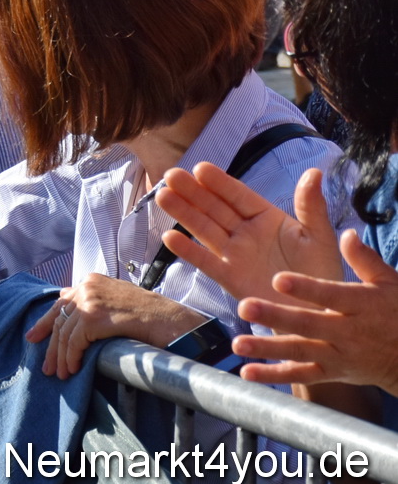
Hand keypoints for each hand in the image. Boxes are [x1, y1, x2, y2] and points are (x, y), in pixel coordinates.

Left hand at [26, 274, 209, 378]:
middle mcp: (88, 286)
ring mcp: (90, 299)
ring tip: (60, 374)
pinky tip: (73, 370)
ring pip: (64, 332)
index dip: (46, 322)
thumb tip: (70, 312)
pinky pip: (74, 341)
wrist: (176, 322)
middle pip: (59, 318)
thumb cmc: (153, 317)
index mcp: (92, 281)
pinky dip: (71, 357)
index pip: (61, 302)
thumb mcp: (119, 303)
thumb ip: (96, 304)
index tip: (33, 338)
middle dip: (51, 344)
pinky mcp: (95, 316)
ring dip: (60, 356)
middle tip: (47, 366)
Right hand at [155, 166, 345, 306]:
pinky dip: (188, 251)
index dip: (220, 183)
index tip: (200, 168)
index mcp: (267, 218)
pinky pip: (206, 262)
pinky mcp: (229, 278)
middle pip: (214, 208)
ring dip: (183, 213)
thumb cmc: (321, 273)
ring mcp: (234, 254)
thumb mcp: (320, 237)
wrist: (318, 314)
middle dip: (192, 192)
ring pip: (204, 229)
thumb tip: (314, 172)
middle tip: (171, 175)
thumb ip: (311, 207)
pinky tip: (170, 238)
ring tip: (162, 196)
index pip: (239, 196)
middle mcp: (246, 233)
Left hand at [232, 230, 397, 393]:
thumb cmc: (396, 312)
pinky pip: (301, 376)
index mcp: (360, 305)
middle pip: (307, 324)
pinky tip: (247, 373)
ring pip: (300, 352)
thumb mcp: (389, 283)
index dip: (305, 288)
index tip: (277, 278)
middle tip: (244, 307)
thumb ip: (364, 259)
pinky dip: (275, 376)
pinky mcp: (332, 373)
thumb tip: (347, 233)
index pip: (330, 295)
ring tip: (237, 344)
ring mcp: (338, 355)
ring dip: (267, 348)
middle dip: (275, 316)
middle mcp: (347, 332)